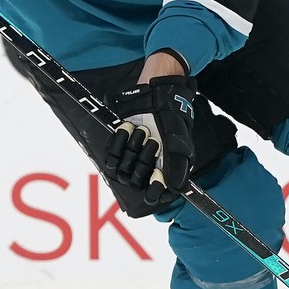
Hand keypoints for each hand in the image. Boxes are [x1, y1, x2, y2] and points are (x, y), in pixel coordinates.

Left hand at [103, 64, 197, 207]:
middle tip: (153, 141)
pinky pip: (110, 156)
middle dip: (143, 160)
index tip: (156, 177)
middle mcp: (147, 167)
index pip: (154, 194)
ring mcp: (132, 157)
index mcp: (164, 170)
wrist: (155, 94)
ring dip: (132, 147)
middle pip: (136, 181)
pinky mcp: (119, 146)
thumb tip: (174, 189)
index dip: (154, 190)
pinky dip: (118, 141)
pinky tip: (128, 128)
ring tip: (142, 130)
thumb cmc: (170, 117)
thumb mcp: (177, 142)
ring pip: (123, 169)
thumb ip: (176, 167)